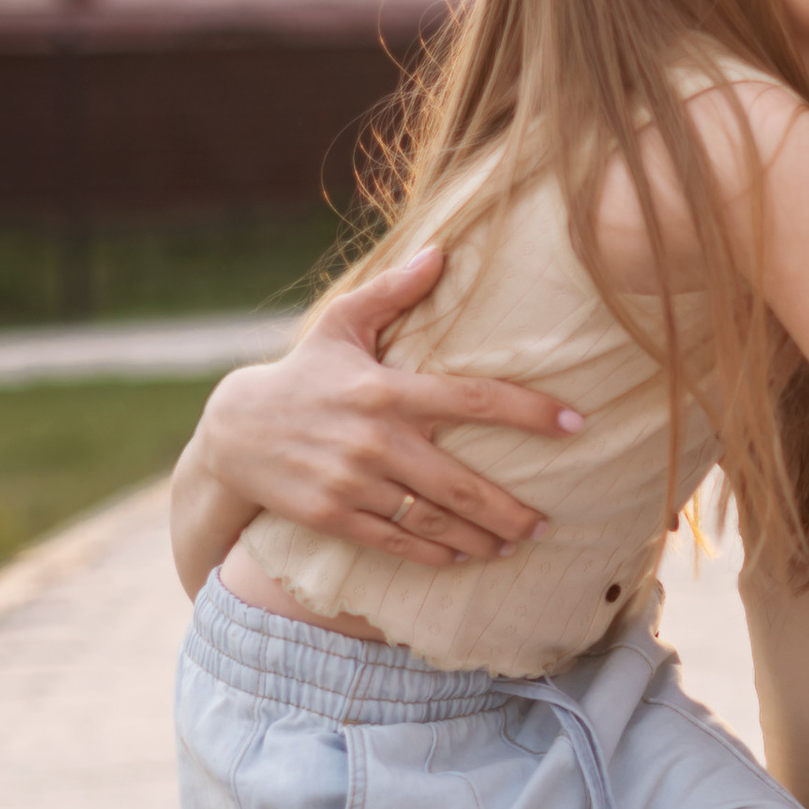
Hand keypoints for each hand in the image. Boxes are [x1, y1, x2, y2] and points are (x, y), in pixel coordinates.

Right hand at [196, 248, 583, 567]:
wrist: (233, 433)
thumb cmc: (302, 374)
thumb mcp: (340, 324)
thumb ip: (393, 290)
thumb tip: (442, 250)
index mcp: (387, 389)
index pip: (473, 399)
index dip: (529, 412)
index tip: (575, 423)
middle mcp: (374, 438)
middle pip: (460, 482)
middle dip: (511, 508)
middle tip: (547, 523)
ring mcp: (352, 481)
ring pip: (433, 520)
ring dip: (480, 538)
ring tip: (514, 543)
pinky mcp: (332, 516)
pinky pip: (395, 542)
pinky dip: (434, 554)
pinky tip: (462, 558)